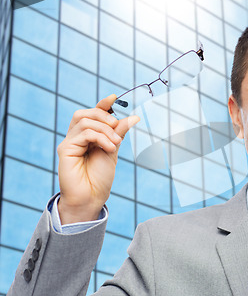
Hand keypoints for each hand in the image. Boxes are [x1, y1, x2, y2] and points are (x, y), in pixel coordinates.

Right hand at [57, 94, 139, 223]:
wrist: (92, 198)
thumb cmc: (100, 178)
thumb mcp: (113, 150)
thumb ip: (119, 133)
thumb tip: (133, 116)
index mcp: (88, 137)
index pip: (92, 114)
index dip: (102, 104)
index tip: (114, 97)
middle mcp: (77, 137)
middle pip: (85, 113)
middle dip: (104, 115)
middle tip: (117, 127)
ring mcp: (70, 143)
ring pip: (84, 121)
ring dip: (105, 129)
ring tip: (115, 143)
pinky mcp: (65, 149)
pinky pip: (83, 133)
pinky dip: (100, 137)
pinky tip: (109, 148)